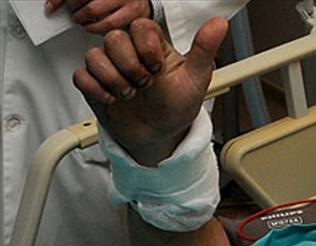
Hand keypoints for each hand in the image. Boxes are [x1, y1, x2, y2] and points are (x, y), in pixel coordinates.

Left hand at [45, 0, 150, 34]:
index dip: (61, 0)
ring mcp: (127, 1)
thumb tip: (51, 6)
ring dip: (86, 24)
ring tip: (83, 22)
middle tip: (74, 13)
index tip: (52, 7)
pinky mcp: (134, 14)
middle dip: (75, 11)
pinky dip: (99, 30)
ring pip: (99, 17)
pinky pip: (112, 27)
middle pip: (87, 3)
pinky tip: (96, 26)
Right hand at [73, 18, 228, 165]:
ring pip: (94, 55)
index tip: (157, 67)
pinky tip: (114, 100)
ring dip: (114, 79)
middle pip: (114, 38)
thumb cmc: (177, 106)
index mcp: (154, 46)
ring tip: (131, 94)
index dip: (145, 46)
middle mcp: (130, 52)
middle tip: (145, 84)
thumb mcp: (196, 79)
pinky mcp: (94, 84)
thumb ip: (204, 50)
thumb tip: (219, 24)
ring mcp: (110, 67)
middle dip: (131, 66)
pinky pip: (81, 76)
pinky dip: (97, 90)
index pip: (140, 26)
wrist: (159, 135)